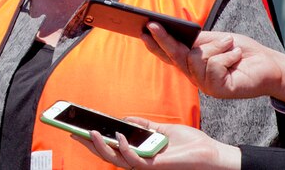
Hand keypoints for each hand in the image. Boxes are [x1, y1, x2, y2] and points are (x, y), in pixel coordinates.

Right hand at [72, 117, 240, 169]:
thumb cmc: (191, 144)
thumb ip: (143, 125)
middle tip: (71, 130)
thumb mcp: (162, 129)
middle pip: (107, 154)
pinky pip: (134, 160)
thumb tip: (124, 119)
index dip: (93, 139)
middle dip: (87, 143)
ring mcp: (146, 165)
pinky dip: (124, 148)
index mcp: (140, 152)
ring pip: (115, 159)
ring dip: (100, 146)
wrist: (213, 154)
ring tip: (89, 130)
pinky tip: (119, 135)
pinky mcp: (155, 167)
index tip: (77, 126)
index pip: (111, 146)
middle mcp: (140, 161)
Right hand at [140, 24, 284, 104]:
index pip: (168, 53)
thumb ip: (197, 42)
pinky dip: (228, 55)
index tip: (144, 29)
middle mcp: (194, 75)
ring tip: (230, 46)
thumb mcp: (214, 40)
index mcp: (191, 63)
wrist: (268, 64)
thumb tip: (179, 35)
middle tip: (153, 24)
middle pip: (174, 55)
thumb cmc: (240, 51)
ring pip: (198, 57)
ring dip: (218, 47)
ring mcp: (205, 84)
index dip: (155, 42)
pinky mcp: (218, 90)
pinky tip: (235, 57)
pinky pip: (214, 65)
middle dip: (164, 39)